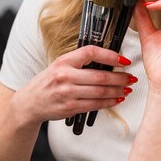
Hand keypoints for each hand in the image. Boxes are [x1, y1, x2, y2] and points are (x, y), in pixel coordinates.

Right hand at [13, 45, 135, 124]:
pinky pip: (95, 105)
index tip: (124, 59)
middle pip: (100, 76)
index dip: (110, 55)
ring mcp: (67, 93)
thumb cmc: (48, 83)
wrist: (30, 103)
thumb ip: (79, 63)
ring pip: (100, 92)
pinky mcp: (70, 108)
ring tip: (127, 89)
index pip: (90, 52)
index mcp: (63, 61)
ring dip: (117, 91)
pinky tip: (117, 99)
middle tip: (131, 77)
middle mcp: (65, 76)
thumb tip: (107, 61)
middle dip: (120, 77)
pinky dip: (109, 102)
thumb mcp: (59, 66)